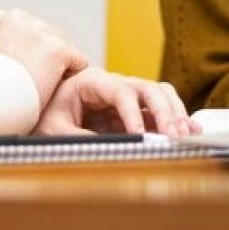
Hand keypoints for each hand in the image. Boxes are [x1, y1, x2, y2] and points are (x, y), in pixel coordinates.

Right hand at [0, 8, 87, 105]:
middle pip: (49, 35)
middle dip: (45, 59)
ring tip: (39, 84)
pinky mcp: (59, 49)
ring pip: (64, 48)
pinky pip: (79, 62)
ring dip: (57, 67)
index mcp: (0, 18)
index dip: (29, 54)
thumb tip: (19, 54)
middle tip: (31, 81)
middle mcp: (20, 18)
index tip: (21, 71)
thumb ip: (5, 47)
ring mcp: (41, 32)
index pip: (29, 30)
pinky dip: (70, 76)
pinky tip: (53, 87)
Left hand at [33, 68, 198, 136]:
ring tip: (186, 134)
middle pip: (148, 89)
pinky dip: (174, 120)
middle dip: (165, 111)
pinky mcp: (132, 112)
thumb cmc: (45, 117)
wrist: (41, 118)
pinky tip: (186, 133)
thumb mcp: (53, 130)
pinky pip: (158, 111)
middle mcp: (113, 85)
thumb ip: (77, 137)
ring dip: (175, 113)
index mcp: (91, 81)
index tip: (140, 135)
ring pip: (159, 96)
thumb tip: (106, 148)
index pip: (121, 91)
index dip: (133, 113)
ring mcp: (125, 97)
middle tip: (174, 135)